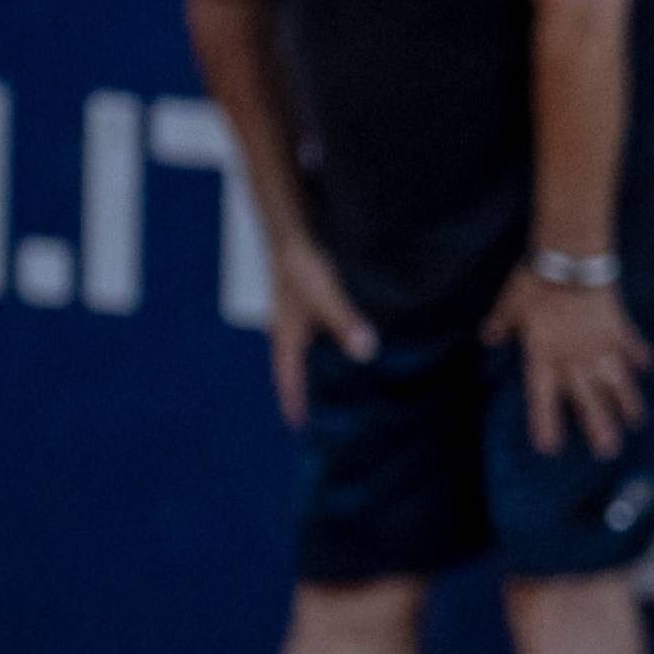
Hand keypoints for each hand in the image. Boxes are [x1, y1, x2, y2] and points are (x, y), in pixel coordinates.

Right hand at [267, 238, 377, 427]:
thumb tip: (365, 352)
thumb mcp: (325, 294)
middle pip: (297, 366)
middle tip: (325, 410)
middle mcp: (290, 327)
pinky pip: (321, 329)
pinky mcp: (311, 297)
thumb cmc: (303, 262)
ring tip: (346, 381)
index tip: (298, 425)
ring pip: (310, 347)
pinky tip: (355, 339)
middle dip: (308, 387)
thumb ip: (345, 322)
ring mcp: (298, 312)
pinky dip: (333, 341)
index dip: (293, 400)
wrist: (292, 227)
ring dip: (323, 364)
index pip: (287, 376)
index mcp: (287, 334)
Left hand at [482, 267, 652, 458]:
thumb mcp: (510, 303)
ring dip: (626, 402)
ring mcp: (600, 343)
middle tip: (608, 451)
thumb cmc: (535, 281)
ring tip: (635, 422)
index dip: (546, 421)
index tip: (550, 447)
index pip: (543, 396)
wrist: (571, 259)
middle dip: (598, 425)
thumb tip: (488, 338)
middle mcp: (574, 356)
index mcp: (544, 354)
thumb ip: (501, 324)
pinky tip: (648, 368)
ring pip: (615, 380)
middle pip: (588, 398)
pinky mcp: (618, 325)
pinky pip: (630, 345)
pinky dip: (639, 356)